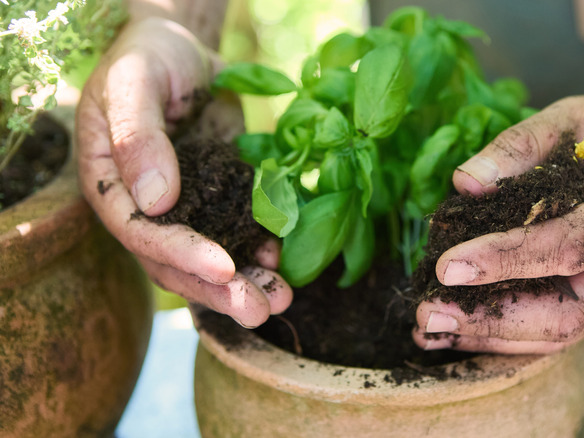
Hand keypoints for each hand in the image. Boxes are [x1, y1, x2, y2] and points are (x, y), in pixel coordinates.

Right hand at [77, 17, 291, 327]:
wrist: (183, 51)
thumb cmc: (147, 58)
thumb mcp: (134, 84)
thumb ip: (139, 138)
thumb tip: (155, 200)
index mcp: (111, 187)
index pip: (141, 233)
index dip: (182, 254)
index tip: (224, 268)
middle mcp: (146, 208)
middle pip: (178, 262)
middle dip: (220, 289)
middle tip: (260, 309)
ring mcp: (187, 207)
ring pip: (212, 257)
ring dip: (247, 282)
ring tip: (282, 301)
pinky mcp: (220, 197)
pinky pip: (240, 232)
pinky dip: (263, 250)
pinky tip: (285, 261)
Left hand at [414, 93, 583, 353]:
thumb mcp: (575, 115)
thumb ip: (520, 144)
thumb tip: (464, 184)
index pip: (572, 245)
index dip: (508, 259)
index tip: (448, 265)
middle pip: (567, 314)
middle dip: (491, 319)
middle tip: (427, 312)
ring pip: (562, 333)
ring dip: (492, 336)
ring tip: (431, 327)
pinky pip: (563, 327)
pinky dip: (510, 333)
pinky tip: (463, 327)